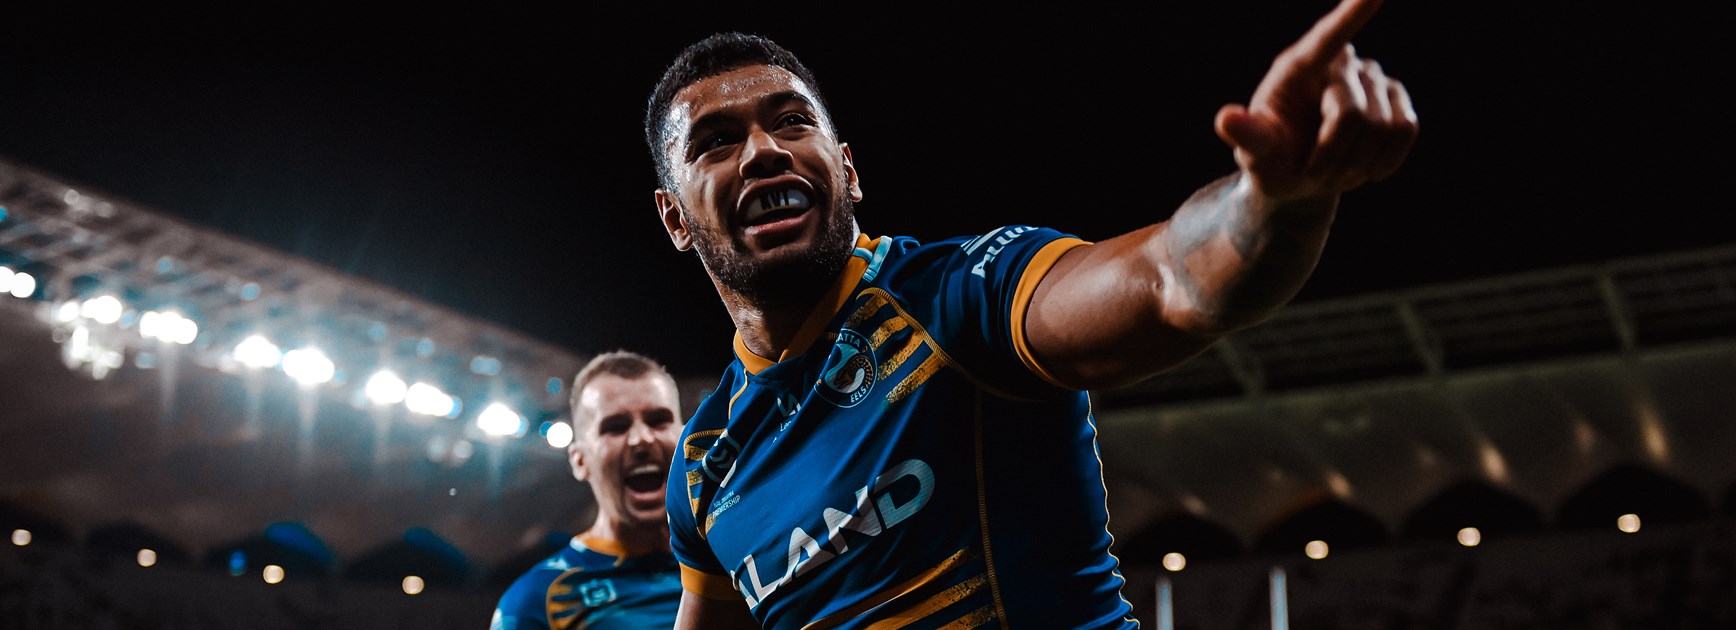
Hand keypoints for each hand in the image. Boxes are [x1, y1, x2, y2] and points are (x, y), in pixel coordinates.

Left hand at [1213, 0, 1417, 201]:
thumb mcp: (1254, 153)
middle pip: (1351, 115)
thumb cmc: (1270, 158)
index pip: (1328, 37)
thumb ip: (1246, 136)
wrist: (1299, 177)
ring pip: (1383, 126)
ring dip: (1356, 162)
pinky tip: (1367, 169)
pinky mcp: (1395, 99)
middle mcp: (1338, 64)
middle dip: (1331, 155)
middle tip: (1311, 173)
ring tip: (1334, 167)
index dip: (1353, 13)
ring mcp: (1371, 78)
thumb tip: (1226, 119)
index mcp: (1298, 67)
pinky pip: (1405, 130)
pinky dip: (1387, 159)